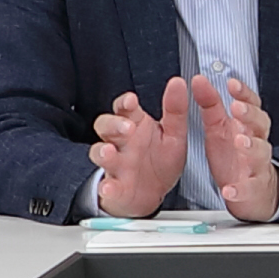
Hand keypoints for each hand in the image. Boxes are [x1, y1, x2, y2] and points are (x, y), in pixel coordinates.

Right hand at [91, 82, 191, 215]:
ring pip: (100, 152)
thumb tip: (178, 83)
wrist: (153, 195)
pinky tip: (109, 187)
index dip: (125, 103)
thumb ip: (176, 109)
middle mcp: (121, 142)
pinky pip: (106, 186)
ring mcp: (115, 164)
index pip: (125, 108)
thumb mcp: (174, 134)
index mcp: (136, 125)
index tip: (131, 100)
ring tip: (109, 152)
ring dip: (102, 152)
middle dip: (113, 125)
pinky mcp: (114, 187)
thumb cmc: (160, 160)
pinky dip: (106, 187)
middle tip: (127, 127)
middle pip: (106, 126)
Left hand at [187, 73, 278, 219]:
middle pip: (260, 124)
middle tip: (237, 108)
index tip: (232, 85)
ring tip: (240, 140)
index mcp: (247, 126)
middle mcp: (255, 142)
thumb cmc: (234, 156)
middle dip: (249, 115)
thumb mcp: (219, 127)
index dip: (244, 94)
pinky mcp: (251, 188)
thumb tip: (199, 81)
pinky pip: (248, 188)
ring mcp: (256, 165)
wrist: (251, 191)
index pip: (251, 104)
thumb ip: (210, 104)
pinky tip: (229, 189)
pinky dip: (239, 189)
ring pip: (260, 153)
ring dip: (251, 146)